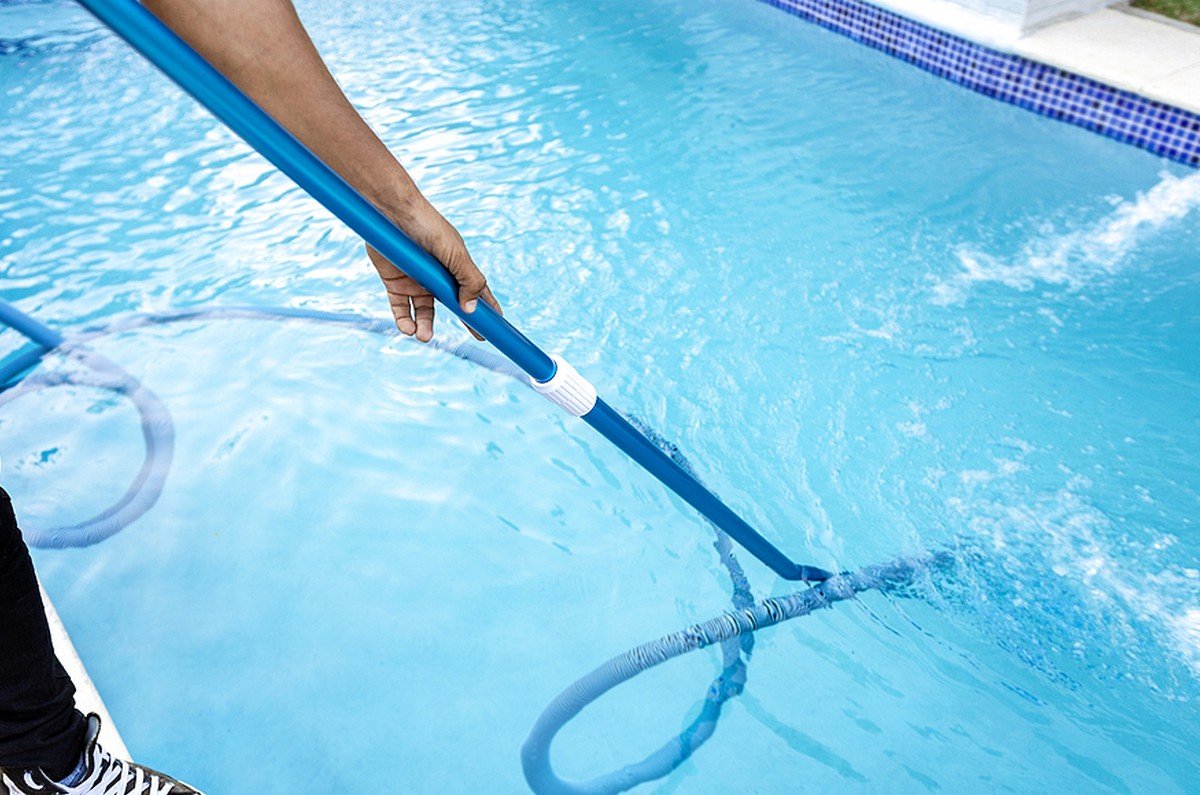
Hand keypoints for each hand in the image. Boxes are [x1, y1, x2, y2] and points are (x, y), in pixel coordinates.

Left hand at [367, 198, 501, 341]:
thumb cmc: (428, 227)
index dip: (487, 307)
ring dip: (425, 327)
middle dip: (466, 322)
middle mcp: (438, 277)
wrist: (392, 213)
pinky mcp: (394, 283)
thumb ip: (469, 281)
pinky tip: (408, 329)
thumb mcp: (456, 254)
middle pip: (453, 305)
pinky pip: (400, 309)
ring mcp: (416, 281)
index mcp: (456, 267)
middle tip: (477, 337)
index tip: (497, 324)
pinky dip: (404, 321)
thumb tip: (472, 309)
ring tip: (423, 335)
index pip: (476, 291)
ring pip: (424, 313)